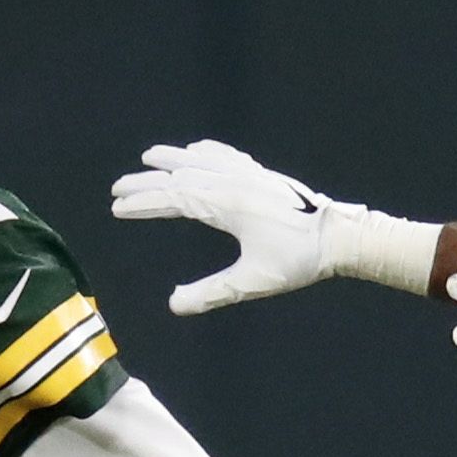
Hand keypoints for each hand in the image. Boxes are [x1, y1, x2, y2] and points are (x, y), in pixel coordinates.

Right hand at [108, 139, 432, 312]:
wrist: (339, 236)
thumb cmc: (298, 260)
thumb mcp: (254, 281)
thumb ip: (212, 292)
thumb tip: (175, 306)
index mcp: (226, 204)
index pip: (173, 199)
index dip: (143, 204)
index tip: (118, 208)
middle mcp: (233, 182)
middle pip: (180, 177)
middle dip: (147, 182)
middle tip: (118, 188)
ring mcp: (249, 174)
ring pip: (201, 161)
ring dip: (173, 159)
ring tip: (149, 157)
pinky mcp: (263, 175)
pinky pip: (227, 156)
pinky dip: (206, 151)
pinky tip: (198, 150)